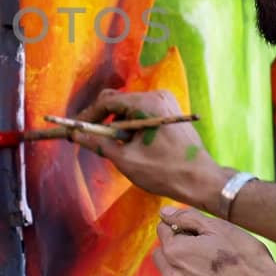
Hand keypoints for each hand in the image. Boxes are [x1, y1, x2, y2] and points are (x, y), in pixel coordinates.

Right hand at [70, 89, 220, 203]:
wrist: (201, 180)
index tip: (74, 129)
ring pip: (130, 107)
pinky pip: (142, 112)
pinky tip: (130, 144)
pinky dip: (131, 125)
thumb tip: (74, 135)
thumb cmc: (164, 171)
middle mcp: (157, 95)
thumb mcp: (125, 159)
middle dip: (101, 119)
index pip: (107, 101)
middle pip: (118, 100)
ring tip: (114, 146)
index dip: (87, 116)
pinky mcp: (170, 111)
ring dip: (117, 124)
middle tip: (88, 137)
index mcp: (147, 103)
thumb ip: (98, 143)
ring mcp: (166, 102)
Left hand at [153, 205, 275, 275]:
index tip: (202, 237)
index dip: (182, 229)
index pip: (163, 230)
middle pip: (162, 256)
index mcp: (175, 251)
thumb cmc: (248, 261)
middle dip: (177, 252)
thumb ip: (187, 218)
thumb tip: (164, 212)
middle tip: (206, 255)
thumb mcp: (220, 229)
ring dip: (185, 274)